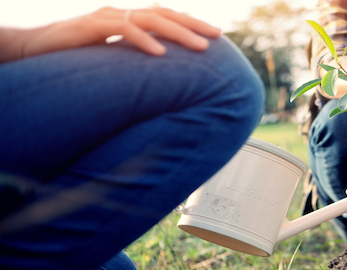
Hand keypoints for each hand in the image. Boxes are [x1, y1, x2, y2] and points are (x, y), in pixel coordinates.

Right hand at [19, 7, 220, 58]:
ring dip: (178, 34)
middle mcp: (120, 14)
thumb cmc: (71, 58)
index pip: (164, 17)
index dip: (189, 24)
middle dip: (193, 25)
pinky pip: (123, 29)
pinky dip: (144, 41)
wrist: (30, 49)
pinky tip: (161, 54)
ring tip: (200, 48)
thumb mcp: (109, 60)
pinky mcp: (90, 26)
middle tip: (218, 36)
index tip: (216, 35)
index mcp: (127, 21)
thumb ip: (132, 64)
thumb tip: (160, 80)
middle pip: (164, 14)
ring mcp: (105, 17)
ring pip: (150, 19)